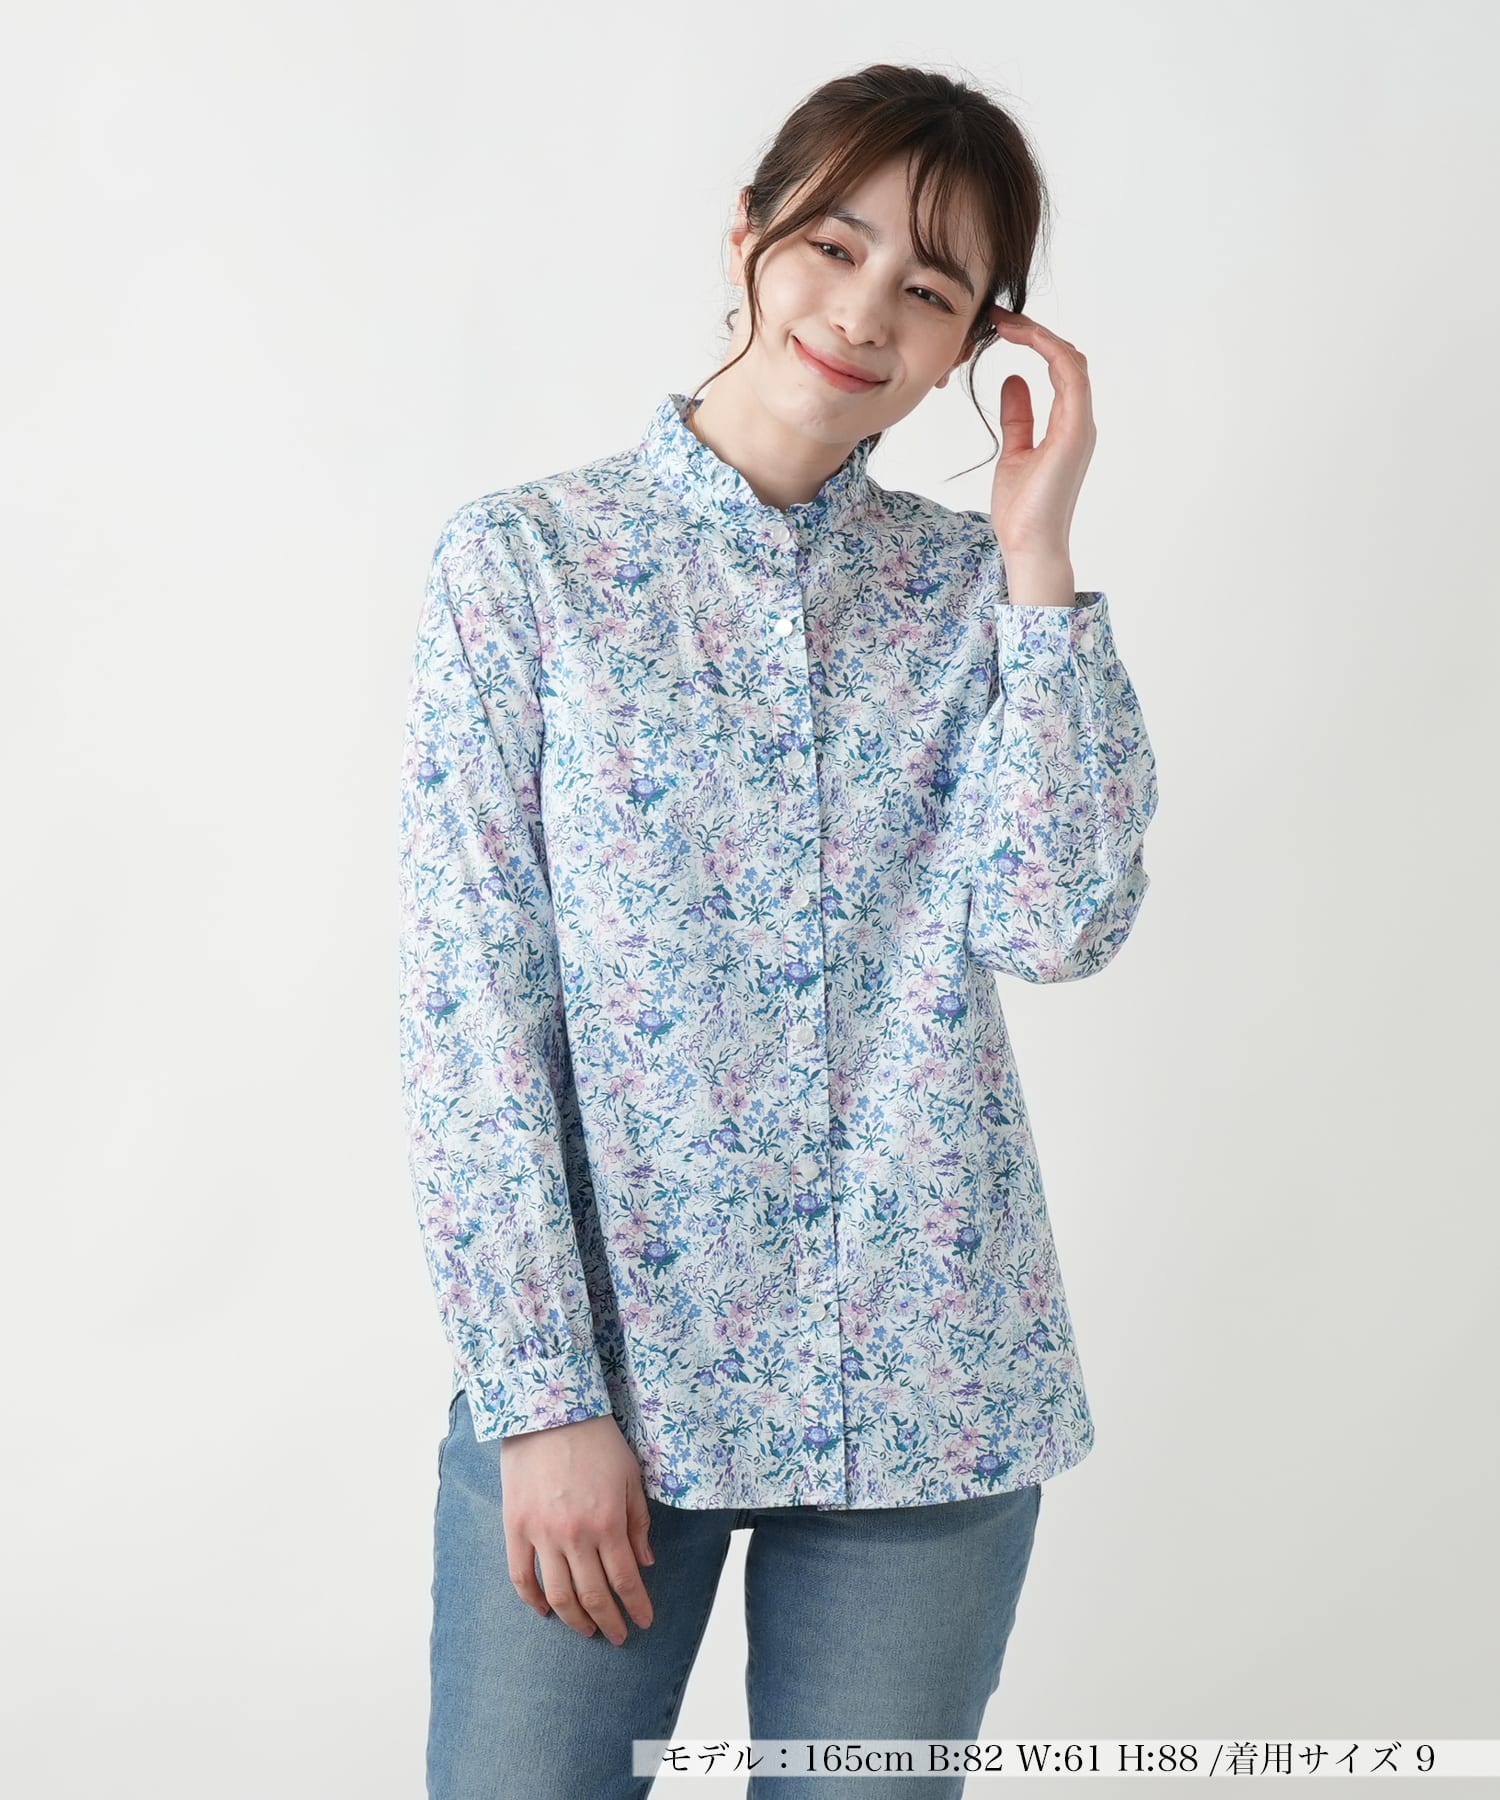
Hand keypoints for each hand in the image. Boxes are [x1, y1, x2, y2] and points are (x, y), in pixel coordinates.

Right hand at [500, 1410, 655, 1645]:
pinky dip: (532, 1600)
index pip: (625, 1580)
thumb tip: (645, 1563)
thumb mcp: (630, 1476)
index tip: (643, 1622)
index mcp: (608, 1522)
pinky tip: (545, 1611)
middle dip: (609, 1622)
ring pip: (558, 1594)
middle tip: (617, 1636)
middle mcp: (575, 1535)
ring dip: (574, 1619)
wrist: (549, 1411)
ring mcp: (542, 1533)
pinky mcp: (515, 1527)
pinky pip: (521, 1576)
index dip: (636, 1606)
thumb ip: (638, 1523)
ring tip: (586, 1629)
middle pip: (593, 1595)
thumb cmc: (596, 1440)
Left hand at [986, 308, 1096, 564]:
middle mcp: (1079, 421)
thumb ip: (1018, 417)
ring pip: (1071, 361)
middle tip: (999, 316)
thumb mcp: (1014, 452)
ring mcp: (1080, 426)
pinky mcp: (1075, 432)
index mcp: (1067, 425)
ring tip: (1006, 323)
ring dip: (1040, 336)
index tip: (1001, 327)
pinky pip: (1070, 377)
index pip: (1057, 369)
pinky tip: (1023, 339)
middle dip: (1035, 332)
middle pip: (1066, 359)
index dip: (1034, 342)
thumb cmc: (1023, 511)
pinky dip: (1049, 352)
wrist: (1028, 545)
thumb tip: (1014, 382)